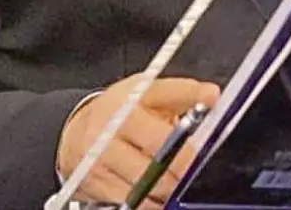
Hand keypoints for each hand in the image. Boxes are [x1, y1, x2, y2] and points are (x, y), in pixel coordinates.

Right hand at [56, 74, 220, 207]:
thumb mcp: (148, 92)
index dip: (185, 148)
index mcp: (125, 108)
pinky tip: (155, 190)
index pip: (160, 133)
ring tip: (173, 178)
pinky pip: (133, 203)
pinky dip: (150, 201)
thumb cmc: (119, 111)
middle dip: (179, 171)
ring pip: (145, 189)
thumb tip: (211, 95)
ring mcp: (100, 165)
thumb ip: (183, 93)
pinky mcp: (97, 188)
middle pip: (154, 166)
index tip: (199, 155)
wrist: (78, 134)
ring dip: (165, 188)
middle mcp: (108, 137)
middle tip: (189, 168)